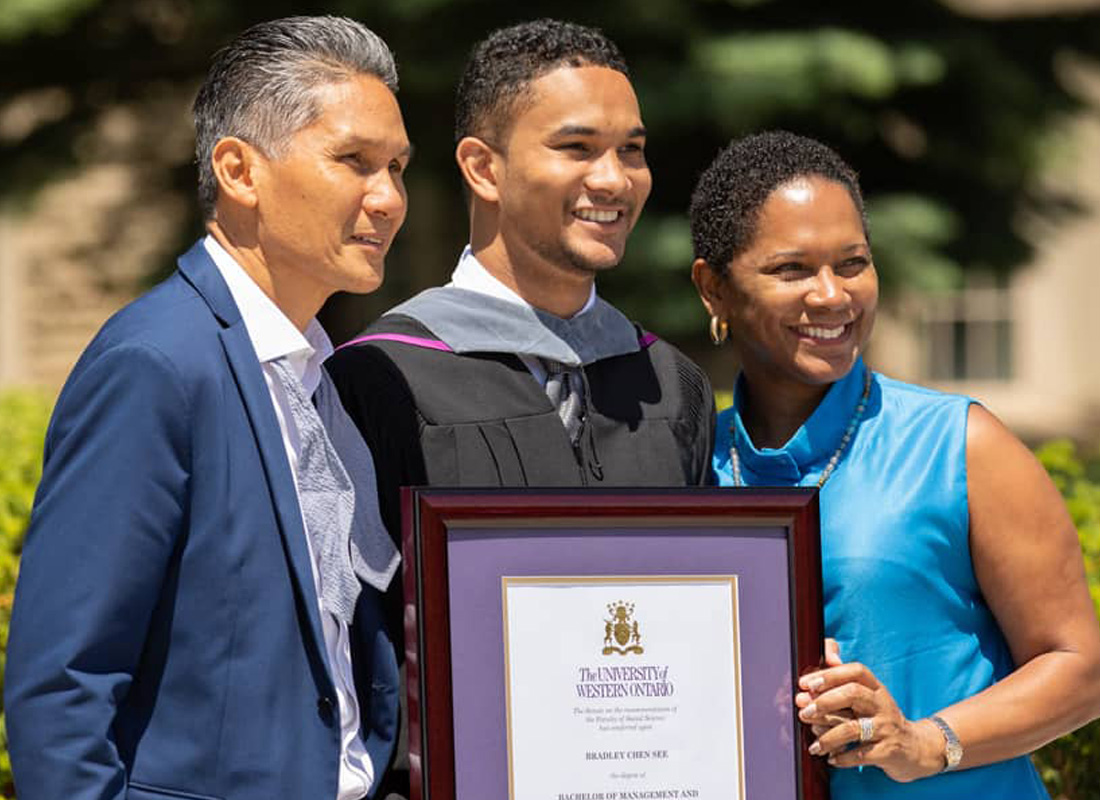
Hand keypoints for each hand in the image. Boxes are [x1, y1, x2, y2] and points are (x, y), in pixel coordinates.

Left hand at [795, 640, 945, 782]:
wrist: (915, 748)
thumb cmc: (880, 719)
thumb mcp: (867, 697)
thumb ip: (842, 682)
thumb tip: (816, 671)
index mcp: (875, 687)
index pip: (854, 671)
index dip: (829, 674)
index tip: (806, 683)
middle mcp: (882, 703)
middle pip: (852, 694)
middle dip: (824, 701)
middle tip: (803, 711)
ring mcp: (887, 727)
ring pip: (853, 728)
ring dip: (828, 735)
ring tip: (813, 744)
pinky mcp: (889, 751)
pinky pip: (861, 754)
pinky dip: (843, 757)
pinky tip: (830, 758)